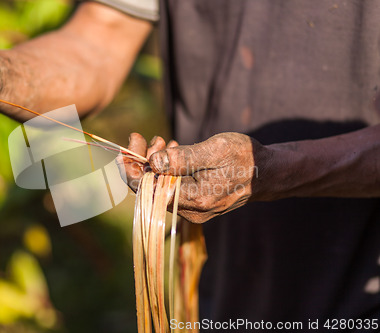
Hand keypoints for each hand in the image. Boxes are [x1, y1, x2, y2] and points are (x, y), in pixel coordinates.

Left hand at [121, 132, 266, 222]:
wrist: (267, 174)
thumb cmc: (245, 158)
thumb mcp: (216, 150)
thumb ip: (183, 158)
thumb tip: (153, 162)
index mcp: (195, 200)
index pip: (148, 190)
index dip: (131, 169)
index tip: (128, 145)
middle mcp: (190, 211)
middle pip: (150, 190)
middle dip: (143, 161)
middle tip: (147, 137)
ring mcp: (191, 210)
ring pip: (159, 188)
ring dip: (154, 163)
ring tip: (164, 141)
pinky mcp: (193, 204)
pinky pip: (170, 188)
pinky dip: (165, 169)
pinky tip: (172, 151)